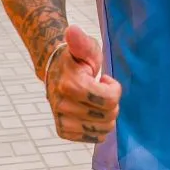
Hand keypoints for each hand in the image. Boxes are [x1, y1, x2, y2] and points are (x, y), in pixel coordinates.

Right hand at [45, 24, 120, 143]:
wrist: (55, 70)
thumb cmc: (76, 58)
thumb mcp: (84, 47)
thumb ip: (80, 41)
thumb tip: (72, 31)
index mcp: (70, 85)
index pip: (110, 100)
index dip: (114, 88)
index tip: (105, 79)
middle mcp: (63, 106)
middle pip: (109, 116)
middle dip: (111, 102)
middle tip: (100, 89)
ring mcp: (62, 120)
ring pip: (103, 130)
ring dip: (106, 116)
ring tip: (95, 101)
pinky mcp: (64, 131)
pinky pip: (94, 138)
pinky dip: (98, 127)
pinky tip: (91, 112)